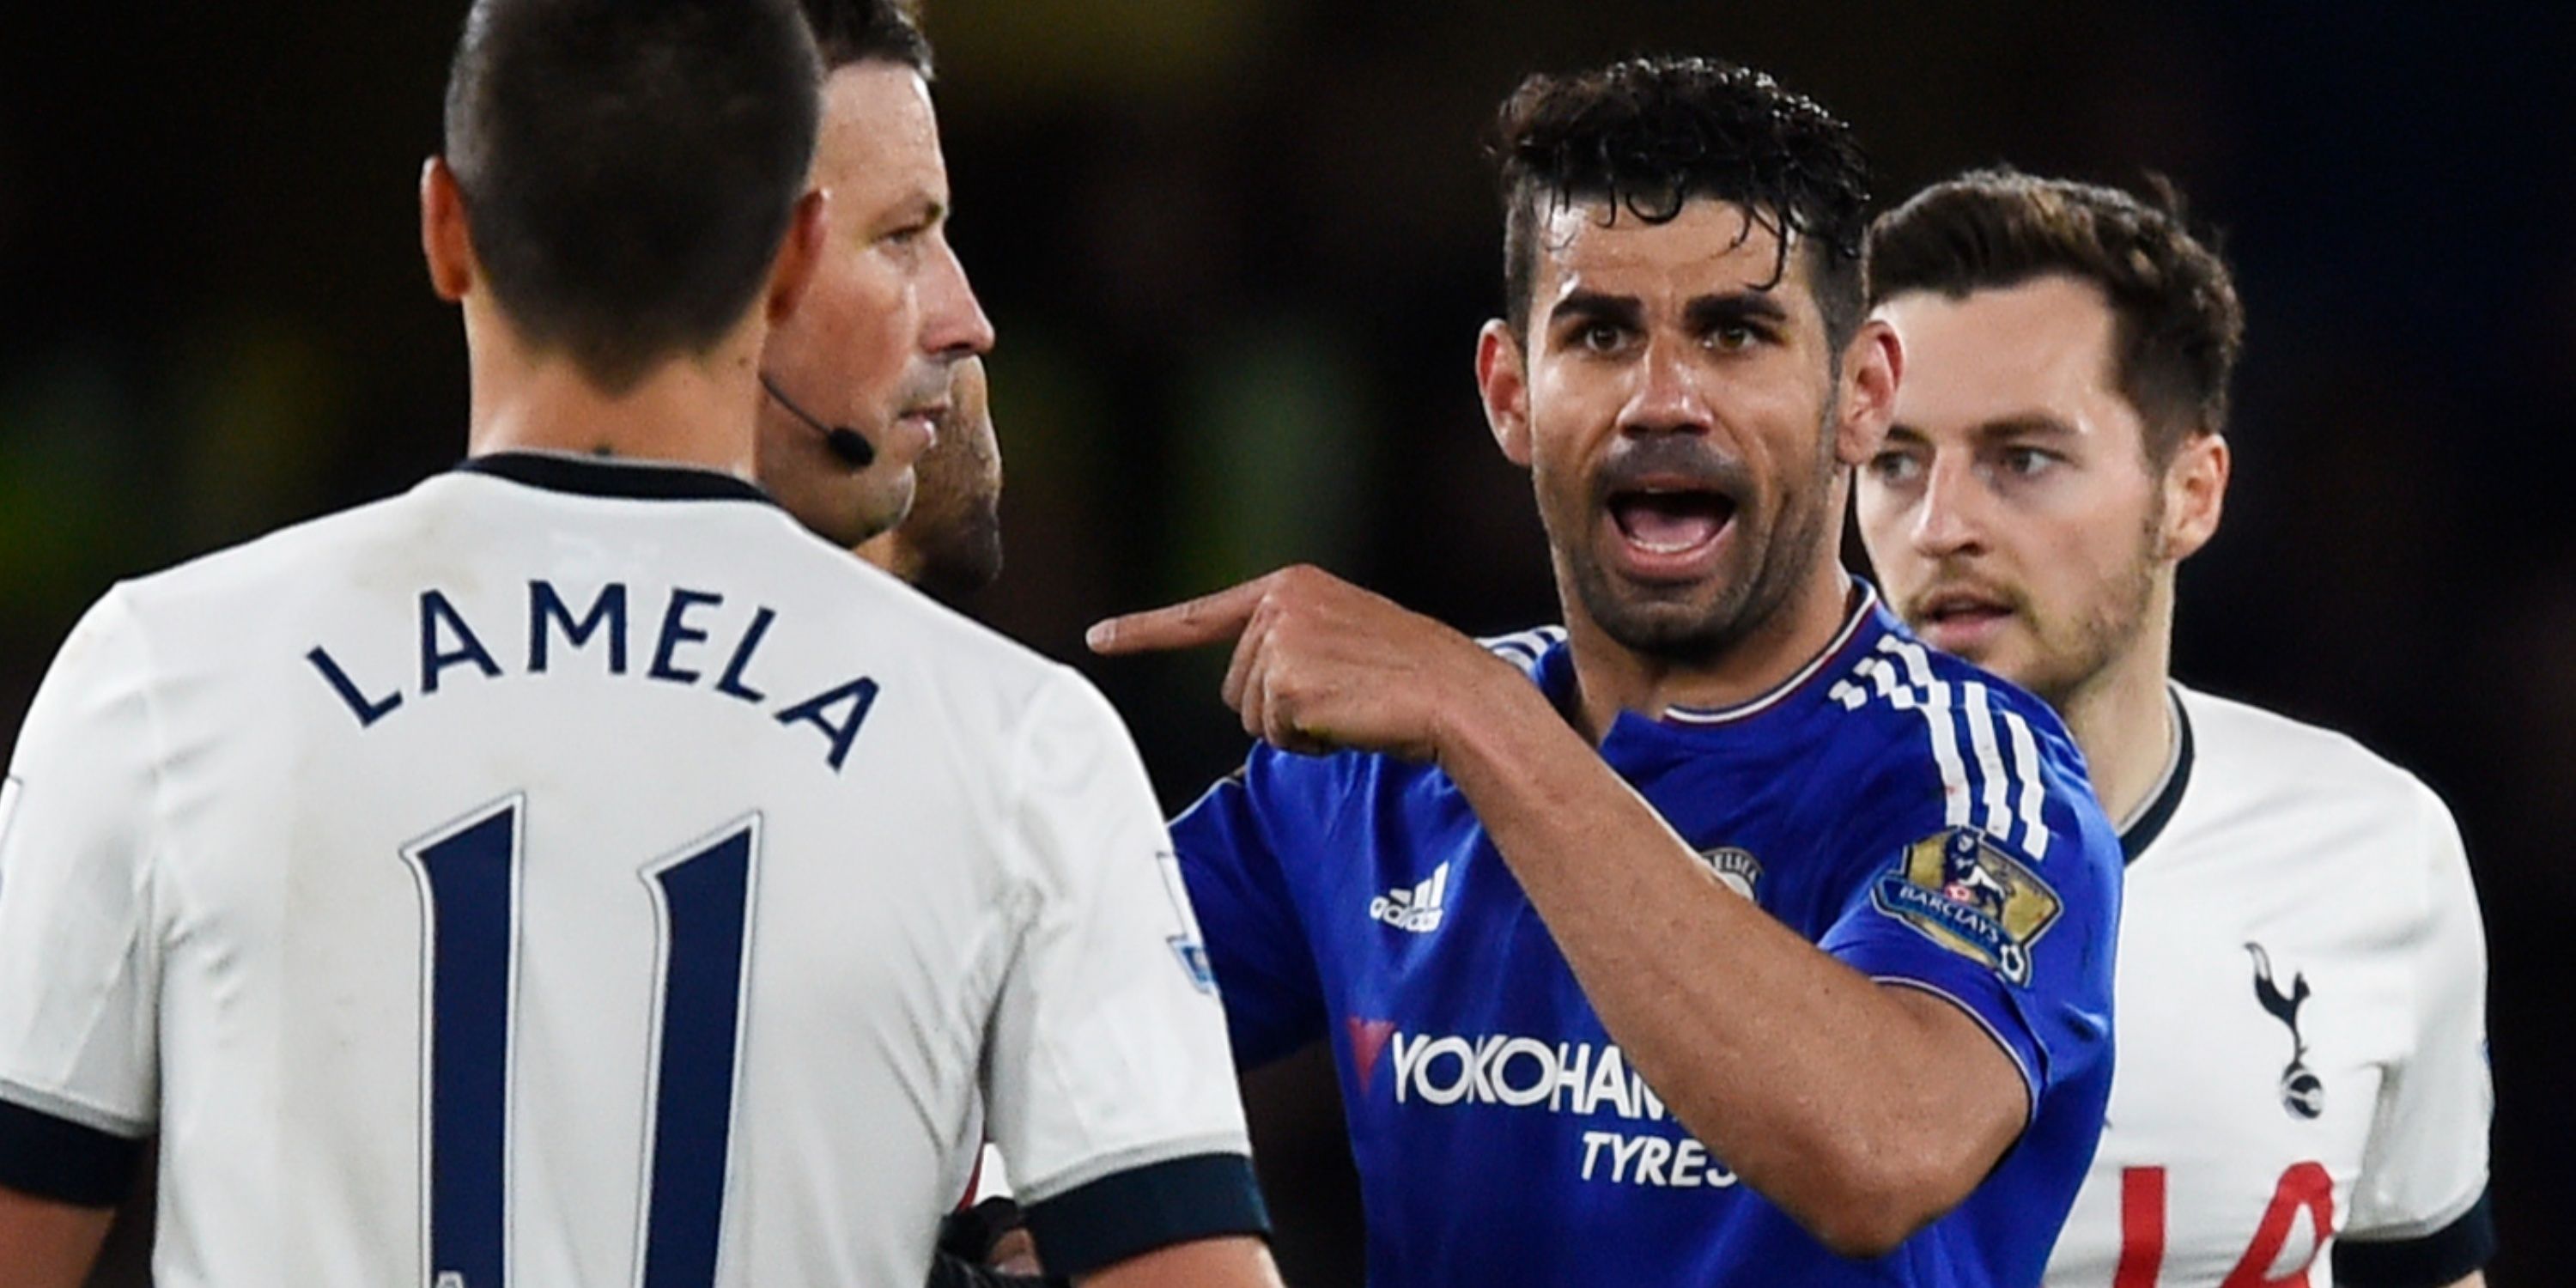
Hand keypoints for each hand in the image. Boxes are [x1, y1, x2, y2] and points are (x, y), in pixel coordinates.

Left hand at [1087, 565, 1522, 760]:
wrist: (1456, 694)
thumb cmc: (1411, 678)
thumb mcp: (1345, 638)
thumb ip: (1292, 647)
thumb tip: (1253, 692)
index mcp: (1290, 586)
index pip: (1201, 614)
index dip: (1143, 630)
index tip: (1098, 638)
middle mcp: (1278, 604)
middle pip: (1232, 686)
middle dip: (1277, 709)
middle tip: (1341, 698)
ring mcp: (1280, 640)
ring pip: (1249, 715)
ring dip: (1293, 728)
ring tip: (1349, 705)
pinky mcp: (1286, 680)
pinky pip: (1271, 736)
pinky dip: (1307, 743)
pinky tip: (1348, 720)